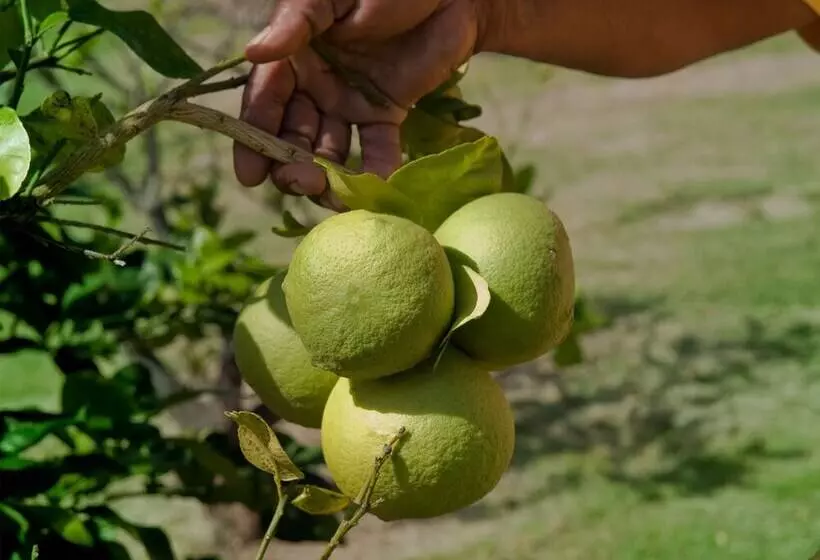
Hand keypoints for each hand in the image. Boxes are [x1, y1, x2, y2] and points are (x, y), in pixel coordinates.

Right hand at [232, 0, 485, 208]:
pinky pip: (377, 148)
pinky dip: (374, 171)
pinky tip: (373, 190)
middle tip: (300, 184)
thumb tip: (254, 52)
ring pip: (330, 149)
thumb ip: (298, 23)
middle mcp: (316, 84)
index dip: (254, 139)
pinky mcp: (386, 113)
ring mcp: (350, 102)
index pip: (265, 102)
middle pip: (293, 135)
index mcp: (294, 55)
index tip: (250, 175)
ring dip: (326, 176)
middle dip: (291, 164)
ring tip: (330, 194)